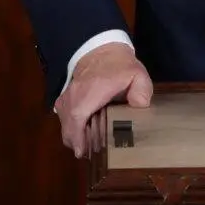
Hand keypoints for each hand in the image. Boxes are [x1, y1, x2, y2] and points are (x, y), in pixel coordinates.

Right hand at [55, 42, 152, 158]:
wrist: (100, 51)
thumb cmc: (120, 66)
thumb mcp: (137, 75)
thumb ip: (141, 91)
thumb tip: (139, 106)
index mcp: (90, 91)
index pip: (76, 116)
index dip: (78, 137)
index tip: (83, 152)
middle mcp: (73, 96)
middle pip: (68, 128)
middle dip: (78, 144)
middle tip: (94, 154)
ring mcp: (65, 99)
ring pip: (65, 126)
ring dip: (76, 138)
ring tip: (93, 146)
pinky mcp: (63, 101)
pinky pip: (64, 121)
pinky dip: (73, 130)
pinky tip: (87, 135)